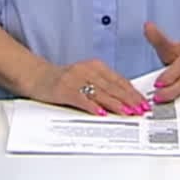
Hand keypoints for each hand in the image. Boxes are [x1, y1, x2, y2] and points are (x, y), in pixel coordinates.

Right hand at [32, 59, 151, 116]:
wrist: (35, 76)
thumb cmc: (62, 80)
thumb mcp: (86, 78)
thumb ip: (103, 86)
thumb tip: (124, 100)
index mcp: (95, 66)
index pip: (119, 80)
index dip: (133, 92)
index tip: (143, 103)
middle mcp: (86, 70)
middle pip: (112, 86)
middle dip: (129, 100)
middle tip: (141, 110)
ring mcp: (75, 79)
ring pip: (100, 92)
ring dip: (115, 104)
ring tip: (127, 113)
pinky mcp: (63, 89)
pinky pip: (80, 98)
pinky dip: (91, 106)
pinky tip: (101, 113)